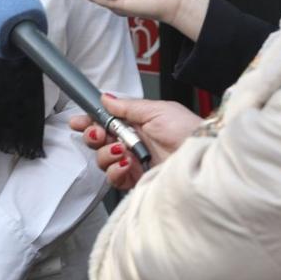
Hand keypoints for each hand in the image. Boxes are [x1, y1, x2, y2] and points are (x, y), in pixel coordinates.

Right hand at [69, 95, 201, 190]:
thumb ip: (127, 107)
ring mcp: (133, 163)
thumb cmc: (187, 131)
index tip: (78, 121)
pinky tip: (126, 163)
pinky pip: (114, 178)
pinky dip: (115, 170)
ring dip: (105, 153)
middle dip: (93, 136)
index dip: (90, 121)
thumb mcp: (156, 110)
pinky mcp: (136, 181)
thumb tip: (106, 98)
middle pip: (99, 141)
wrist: (202, 154)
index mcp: (136, 124)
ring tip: (120, 149)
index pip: (106, 122)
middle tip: (98, 133)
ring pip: (103, 160)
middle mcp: (132, 143)